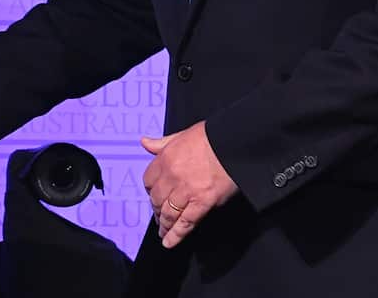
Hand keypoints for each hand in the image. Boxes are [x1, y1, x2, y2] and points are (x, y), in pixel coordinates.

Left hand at [141, 120, 237, 248]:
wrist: (233, 144)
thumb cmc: (211, 137)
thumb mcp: (181, 135)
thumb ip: (161, 143)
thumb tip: (145, 143)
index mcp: (165, 159)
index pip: (148, 180)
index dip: (150, 190)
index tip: (153, 195)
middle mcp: (172, 177)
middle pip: (156, 199)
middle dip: (156, 209)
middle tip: (158, 216)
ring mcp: (186, 191)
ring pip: (168, 213)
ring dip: (163, 224)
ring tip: (162, 232)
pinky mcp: (202, 203)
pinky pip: (185, 222)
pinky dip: (176, 235)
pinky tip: (169, 242)